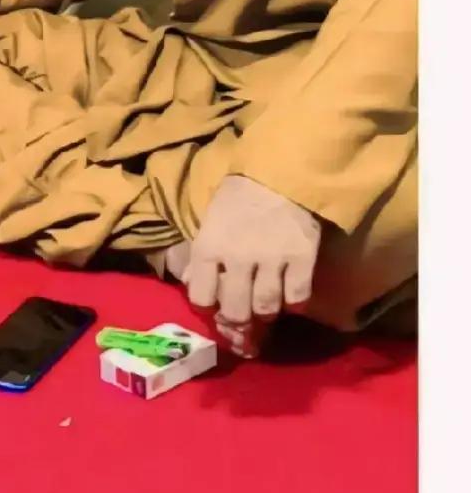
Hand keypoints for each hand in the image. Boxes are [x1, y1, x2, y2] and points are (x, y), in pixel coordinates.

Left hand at [184, 176, 320, 358]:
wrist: (281, 172)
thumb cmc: (240, 196)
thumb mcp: (210, 221)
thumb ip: (202, 255)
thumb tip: (191, 284)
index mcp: (209, 246)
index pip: (201, 298)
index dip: (208, 306)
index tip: (216, 302)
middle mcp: (238, 257)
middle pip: (236, 311)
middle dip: (239, 320)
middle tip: (245, 315)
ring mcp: (272, 258)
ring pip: (266, 308)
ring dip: (265, 313)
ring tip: (266, 304)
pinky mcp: (301, 257)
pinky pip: (297, 296)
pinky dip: (294, 302)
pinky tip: (291, 295)